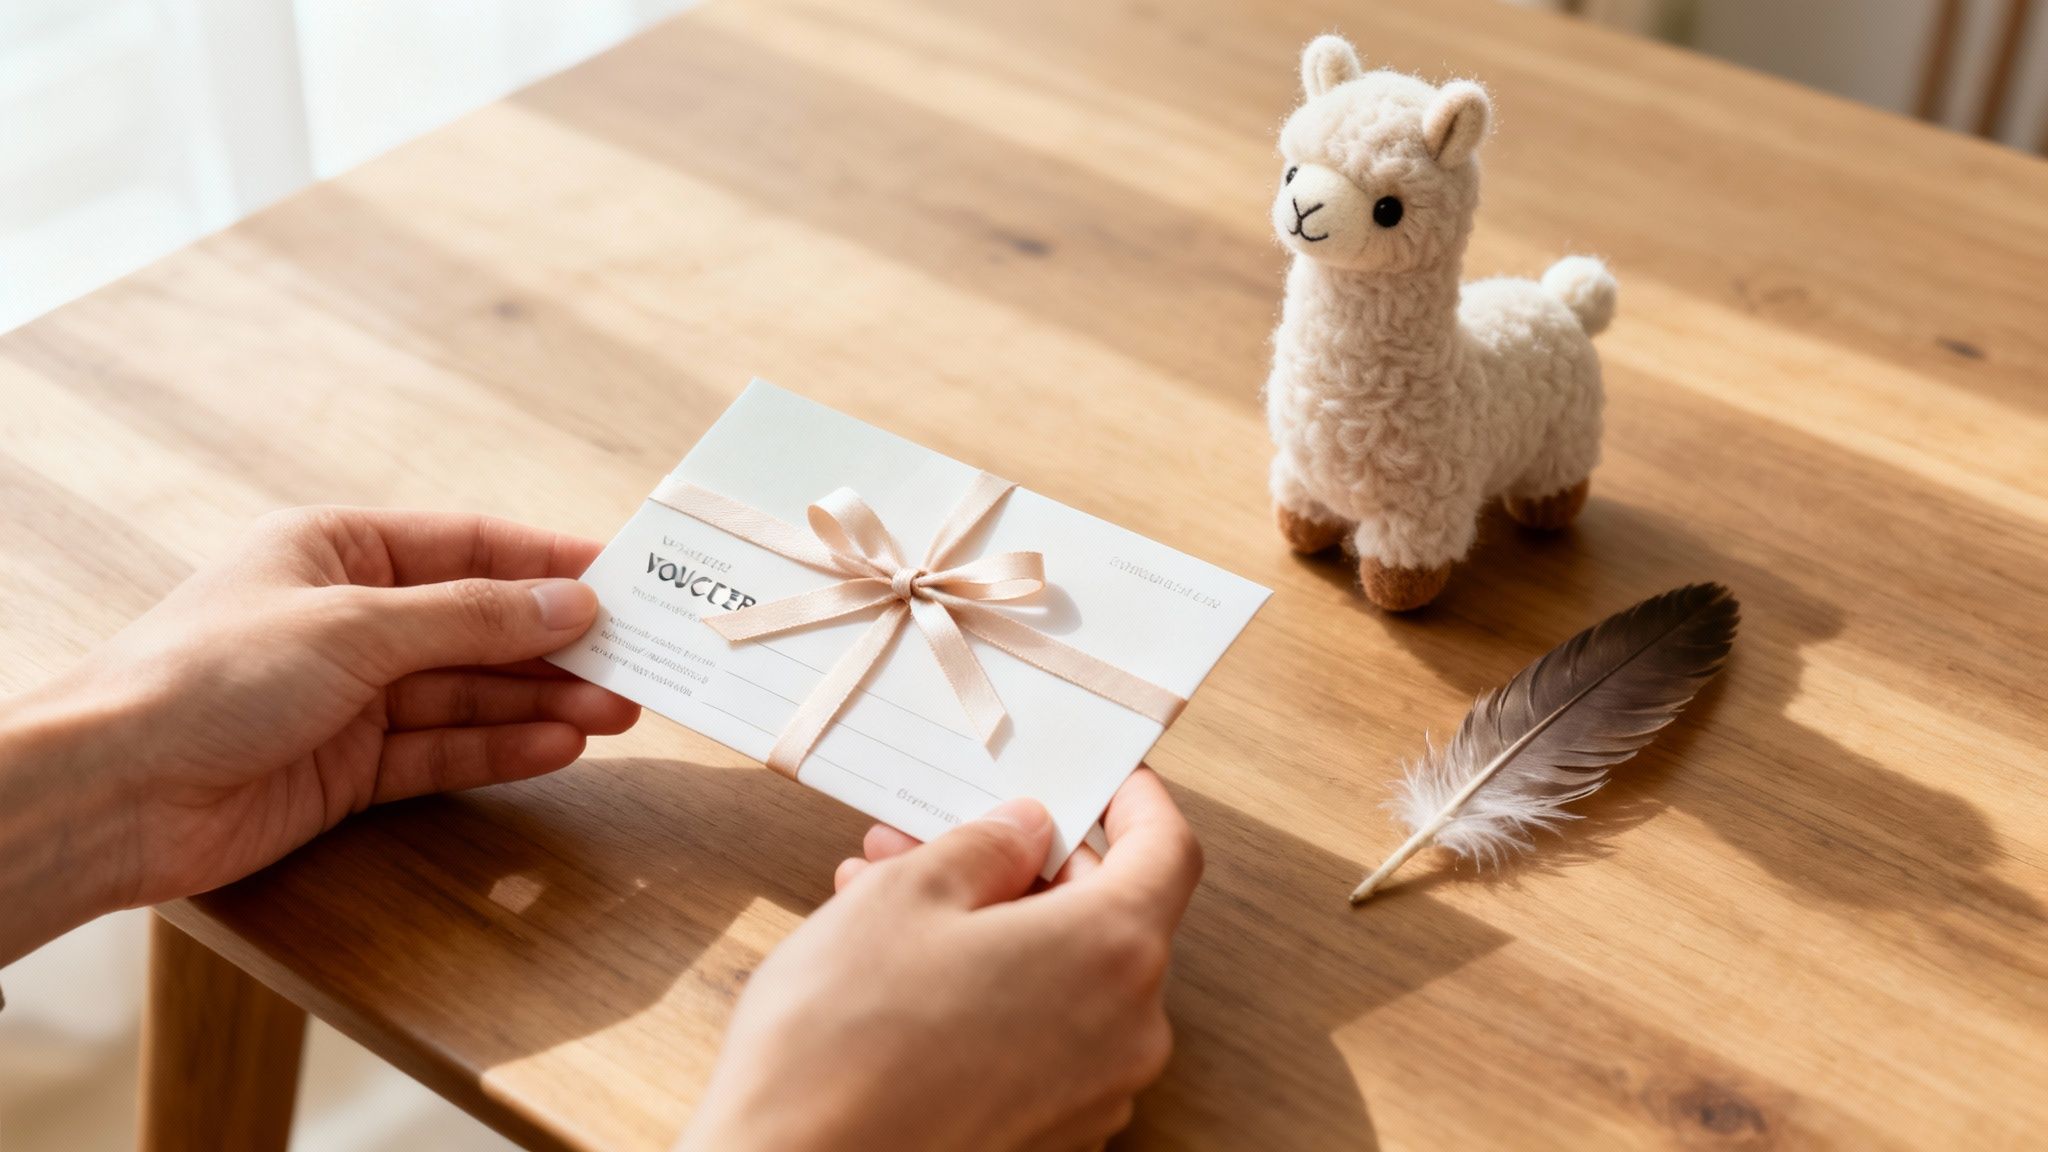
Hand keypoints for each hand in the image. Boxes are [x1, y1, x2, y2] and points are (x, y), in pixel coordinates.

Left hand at [0, 508, 635, 962]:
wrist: (114, 791)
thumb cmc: (208, 676)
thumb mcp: (355, 626)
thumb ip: (473, 618)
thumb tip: (573, 602)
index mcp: (337, 548)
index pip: (470, 546)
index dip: (551, 560)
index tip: (629, 576)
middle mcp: (350, 617)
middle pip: (480, 624)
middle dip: (559, 644)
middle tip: (641, 661)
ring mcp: (351, 695)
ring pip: (471, 691)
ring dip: (544, 700)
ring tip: (621, 711)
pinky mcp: (349, 767)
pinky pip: (444, 749)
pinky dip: (501, 747)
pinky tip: (560, 747)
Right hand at [679, 768, 1201, 1151]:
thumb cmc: (842, 1041)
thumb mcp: (904, 896)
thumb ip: (985, 847)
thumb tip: (1025, 830)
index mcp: (1112, 951)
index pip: (1168, 852)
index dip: (1138, 802)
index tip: (1109, 779)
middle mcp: (1127, 1032)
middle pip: (1108, 915)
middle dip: (1025, 866)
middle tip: (940, 836)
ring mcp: (1094, 1097)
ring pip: (1062, 977)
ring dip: (992, 928)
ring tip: (886, 897)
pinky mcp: (1050, 1138)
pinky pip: (1041, 1039)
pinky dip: (990, 994)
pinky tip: (902, 975)